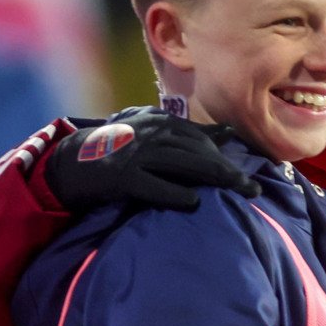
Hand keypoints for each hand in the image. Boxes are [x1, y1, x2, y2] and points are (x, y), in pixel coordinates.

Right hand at [44, 107, 259, 211]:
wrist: (72, 162)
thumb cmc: (120, 149)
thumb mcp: (153, 133)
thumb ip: (188, 134)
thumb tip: (228, 132)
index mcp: (159, 122)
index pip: (201, 138)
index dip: (227, 156)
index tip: (250, 175)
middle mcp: (150, 134)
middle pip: (198, 152)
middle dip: (228, 170)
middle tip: (253, 189)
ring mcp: (135, 154)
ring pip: (182, 165)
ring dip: (214, 179)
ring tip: (237, 193)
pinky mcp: (121, 177)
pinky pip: (153, 186)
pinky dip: (173, 194)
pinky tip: (193, 203)